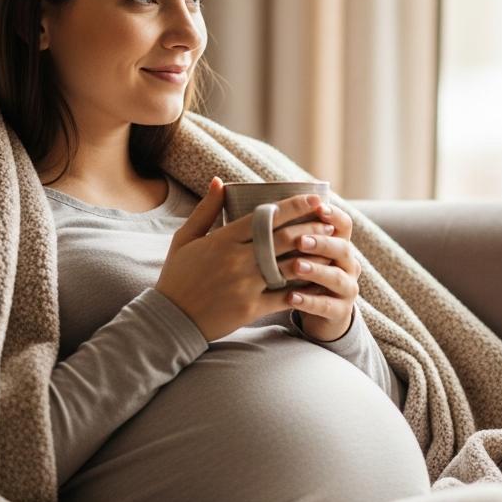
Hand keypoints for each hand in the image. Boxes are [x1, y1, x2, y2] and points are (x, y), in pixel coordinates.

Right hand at [155, 178, 341, 342]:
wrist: (170, 320)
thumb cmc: (177, 276)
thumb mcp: (185, 239)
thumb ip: (206, 210)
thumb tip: (219, 181)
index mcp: (222, 240)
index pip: (265, 217)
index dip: (294, 206)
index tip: (315, 199)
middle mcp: (236, 260)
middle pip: (283, 239)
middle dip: (311, 228)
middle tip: (330, 222)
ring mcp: (245, 285)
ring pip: (289, 266)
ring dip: (313, 255)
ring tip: (331, 247)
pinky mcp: (251, 308)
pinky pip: (284, 296)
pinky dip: (303, 288)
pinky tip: (318, 280)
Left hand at [281, 198, 360, 341]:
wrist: (320, 314)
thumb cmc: (305, 276)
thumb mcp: (303, 254)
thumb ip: (295, 234)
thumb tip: (271, 207)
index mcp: (340, 245)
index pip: (344, 225)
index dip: (334, 215)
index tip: (318, 207)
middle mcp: (348, 265)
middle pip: (343, 249)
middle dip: (322, 243)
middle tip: (301, 240)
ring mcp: (347, 289)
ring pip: (337, 278)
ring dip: (316, 271)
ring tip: (296, 267)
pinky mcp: (340, 311)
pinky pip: (327, 306)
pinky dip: (309, 302)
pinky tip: (291, 298)